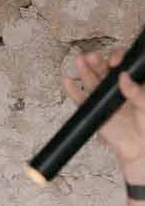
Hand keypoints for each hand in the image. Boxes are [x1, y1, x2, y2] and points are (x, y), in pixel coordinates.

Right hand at [63, 49, 144, 174]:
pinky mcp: (94, 111)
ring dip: (84, 70)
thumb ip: (136, 91)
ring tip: (80, 60)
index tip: (115, 62)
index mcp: (133, 84)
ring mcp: (104, 99)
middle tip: (92, 57)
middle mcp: (117, 88)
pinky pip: (81, 100)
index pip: (123, 65)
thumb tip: (124, 76)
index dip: (118, 60)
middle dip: (97, 61)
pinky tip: (67, 81)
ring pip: (92, 81)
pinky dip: (73, 91)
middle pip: (104, 70)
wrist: (138, 148)